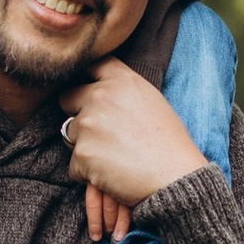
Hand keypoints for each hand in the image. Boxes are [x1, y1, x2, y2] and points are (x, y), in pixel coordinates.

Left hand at [58, 60, 206, 219]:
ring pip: (70, 134)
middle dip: (78, 114)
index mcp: (121, 80)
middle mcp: (101, 96)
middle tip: (102, 134)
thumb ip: (123, 91)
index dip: (85, 80)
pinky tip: (112, 174)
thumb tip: (100, 92)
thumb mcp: (152, 102)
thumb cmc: (169, 144)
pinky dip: (88, 173)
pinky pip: (74, 164)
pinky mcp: (82, 153)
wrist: (175, 178)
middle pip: (68, 99)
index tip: (88, 92)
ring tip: (114, 158)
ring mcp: (89, 124)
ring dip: (84, 146)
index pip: (89, 66)